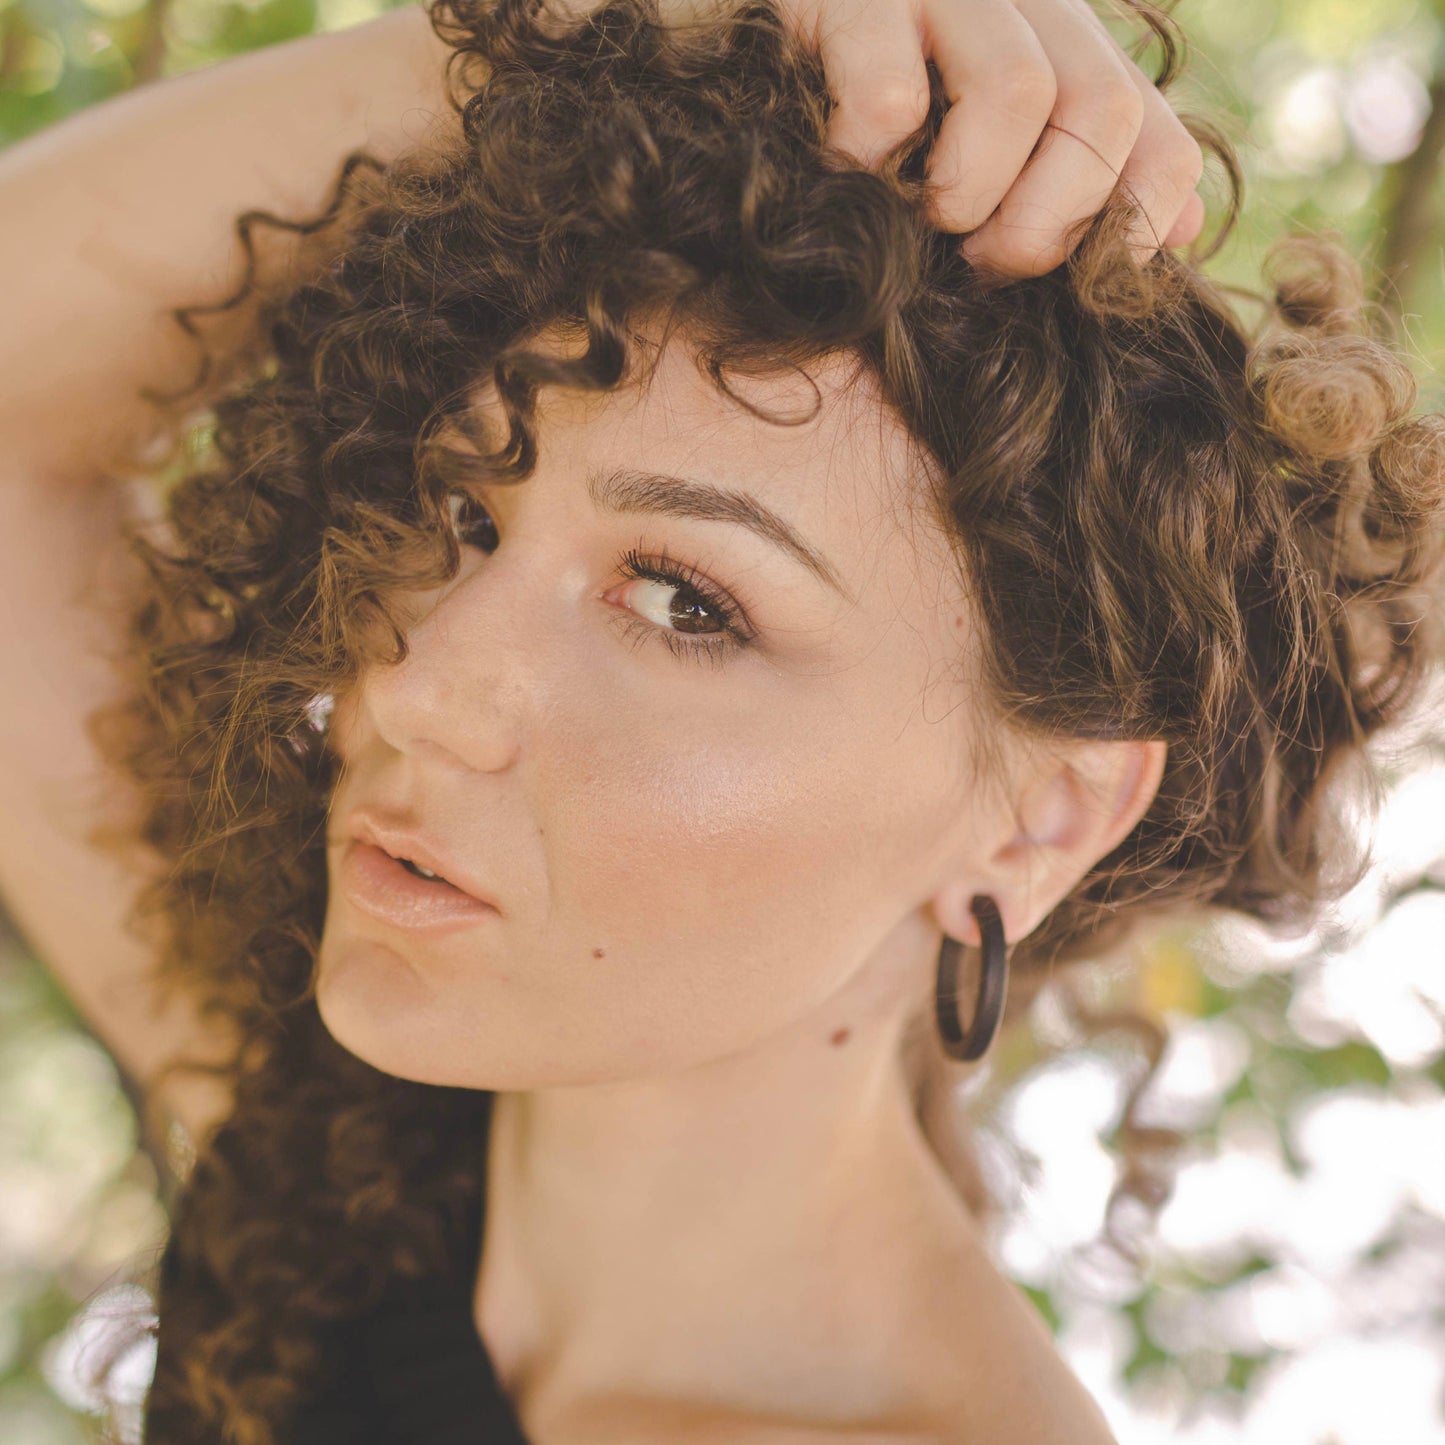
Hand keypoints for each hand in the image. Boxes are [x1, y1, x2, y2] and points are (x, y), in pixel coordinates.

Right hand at [784, 0, 1206, 275]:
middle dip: (1045, 225)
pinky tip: (838, 171)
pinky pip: (887, 97)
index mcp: (1055, 37)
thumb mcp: (983, 143)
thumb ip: (1081, 178)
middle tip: (978, 263)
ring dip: (964, 196)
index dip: (1137, 215)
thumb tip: (1180, 227)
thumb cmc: (856, 108)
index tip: (1077, 273)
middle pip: (1101, 111)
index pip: (1151, 126)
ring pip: (1014, 96)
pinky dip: (865, 161)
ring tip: (914, 221)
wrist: (723, 21)